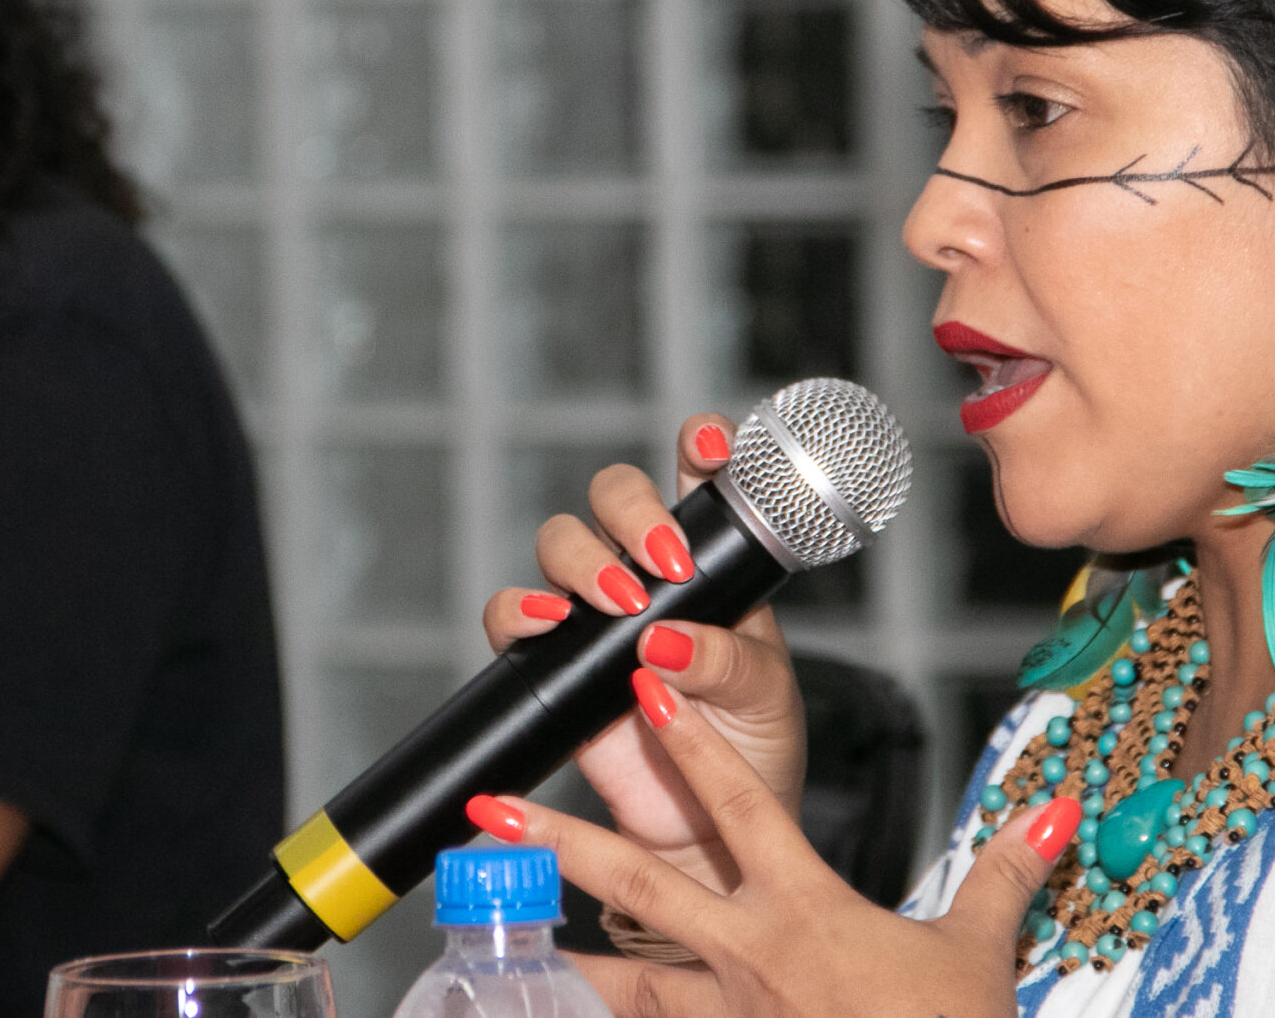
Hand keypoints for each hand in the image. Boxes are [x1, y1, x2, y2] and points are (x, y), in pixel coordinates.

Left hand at [473, 674, 1077, 1017]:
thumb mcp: (977, 953)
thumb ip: (1003, 876)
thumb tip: (1047, 812)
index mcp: (806, 911)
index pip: (739, 807)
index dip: (690, 742)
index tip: (642, 683)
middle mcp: (749, 959)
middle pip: (639, 881)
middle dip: (562, 839)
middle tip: (493, 807)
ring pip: (621, 975)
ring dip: (558, 949)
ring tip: (494, 928)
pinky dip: (604, 1017)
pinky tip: (551, 1007)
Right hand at [479, 416, 804, 890]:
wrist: (704, 831)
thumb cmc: (749, 749)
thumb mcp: (764, 697)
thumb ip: (726, 660)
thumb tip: (670, 638)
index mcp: (711, 561)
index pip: (699, 476)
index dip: (700, 443)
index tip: (710, 445)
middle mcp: (646, 570)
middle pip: (614, 493)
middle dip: (631, 506)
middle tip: (666, 561)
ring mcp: (593, 610)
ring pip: (560, 540)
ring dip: (583, 559)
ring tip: (620, 605)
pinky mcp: (551, 658)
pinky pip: (511, 614)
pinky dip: (520, 610)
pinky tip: (551, 624)